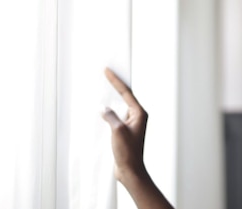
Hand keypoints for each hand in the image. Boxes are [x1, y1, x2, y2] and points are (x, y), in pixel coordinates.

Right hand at [102, 67, 148, 183]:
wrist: (130, 170)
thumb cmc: (127, 152)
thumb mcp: (117, 131)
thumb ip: (110, 116)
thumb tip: (104, 108)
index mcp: (139, 113)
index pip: (126, 92)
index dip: (116, 80)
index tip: (107, 70)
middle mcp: (137, 116)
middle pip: (125, 95)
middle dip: (116, 84)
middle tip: (107, 72)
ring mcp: (131, 123)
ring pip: (120, 105)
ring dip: (113, 97)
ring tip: (104, 85)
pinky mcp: (125, 130)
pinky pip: (116, 115)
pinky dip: (109, 110)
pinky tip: (102, 109)